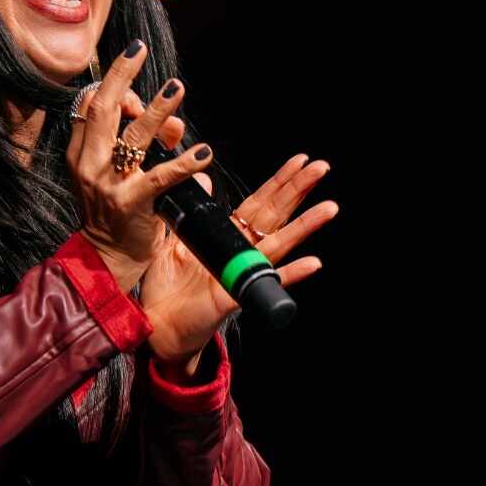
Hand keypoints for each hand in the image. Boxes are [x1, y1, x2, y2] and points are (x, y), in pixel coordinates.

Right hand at [66, 39, 210, 292]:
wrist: (106, 259)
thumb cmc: (115, 213)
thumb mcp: (116, 175)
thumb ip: (141, 145)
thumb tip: (174, 123)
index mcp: (80, 155)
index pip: (90, 107)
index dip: (112, 84)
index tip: (132, 68)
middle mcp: (89, 165)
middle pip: (102, 110)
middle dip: (120, 75)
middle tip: (138, 50)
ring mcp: (108, 185)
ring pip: (132, 137)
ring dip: (156, 110)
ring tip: (176, 88)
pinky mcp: (131, 204)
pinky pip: (160, 177)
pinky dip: (184, 163)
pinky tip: (203, 152)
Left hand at [141, 154, 338, 380]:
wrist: (157, 324)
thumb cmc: (167, 288)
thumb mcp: (174, 241)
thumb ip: (191, 213)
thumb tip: (202, 178)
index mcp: (227, 238)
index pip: (258, 204)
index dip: (278, 183)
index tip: (299, 161)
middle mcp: (240, 253)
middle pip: (274, 216)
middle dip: (297, 191)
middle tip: (321, 167)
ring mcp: (241, 274)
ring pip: (278, 245)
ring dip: (304, 226)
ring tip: (329, 208)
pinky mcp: (234, 295)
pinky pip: (265, 282)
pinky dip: (291, 274)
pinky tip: (312, 263)